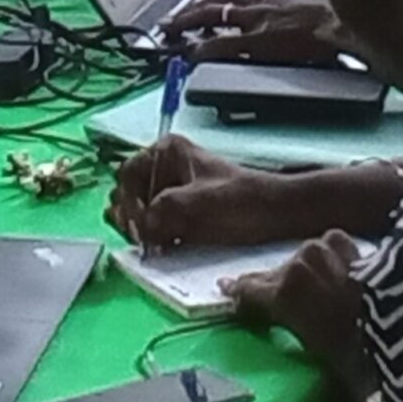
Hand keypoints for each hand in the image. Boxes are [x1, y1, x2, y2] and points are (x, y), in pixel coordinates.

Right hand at [109, 137, 305, 252]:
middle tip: (143, 238)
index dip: (129, 200)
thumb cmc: (241, 200)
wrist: (274, 215)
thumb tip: (140, 226)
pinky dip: (152, 238)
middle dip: (131, 216)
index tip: (140, 225)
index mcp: (167, 152)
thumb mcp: (199, 201)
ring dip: (140, 229)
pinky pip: (153, 226)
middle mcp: (164, 168)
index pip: (127, 175)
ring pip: (138, 212)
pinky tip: (161, 249)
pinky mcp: (178, 214)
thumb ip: (164, 209)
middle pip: (128, 193)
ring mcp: (170, 192)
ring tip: (153, 244)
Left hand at [163, 0, 344, 65]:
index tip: (196, 8)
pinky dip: (203, 48)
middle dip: (188, 10)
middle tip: (168, 21)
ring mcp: (255, 18)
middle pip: (213, 0)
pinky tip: (190, 54)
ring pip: (210, 16)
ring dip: (186, 23)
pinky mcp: (258, 39)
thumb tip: (288, 6)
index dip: (210, 1)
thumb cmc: (337, 9)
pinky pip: (222, 43)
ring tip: (169, 32)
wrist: (347, 18)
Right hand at [229, 232, 367, 388]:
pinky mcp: (347, 243)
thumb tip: (285, 333)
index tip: (226, 289)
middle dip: (270, 285)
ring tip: (310, 287)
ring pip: (301, 258)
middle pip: (274, 274)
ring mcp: (323, 249)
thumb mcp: (315, 350)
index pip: (249, 290)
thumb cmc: (356, 353)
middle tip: (269, 295)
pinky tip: (335, 268)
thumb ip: (290, 331)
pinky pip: (328, 247)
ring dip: (302, 271)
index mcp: (283, 293)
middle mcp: (298, 265)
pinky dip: (328, 258)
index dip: (237, 293)